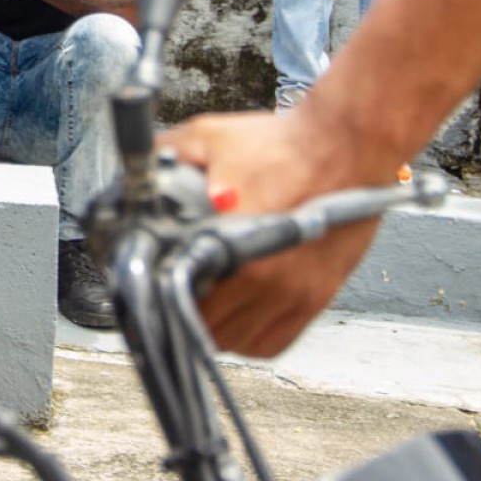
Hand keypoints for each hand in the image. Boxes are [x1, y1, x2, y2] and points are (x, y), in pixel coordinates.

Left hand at [162, 101, 393, 356]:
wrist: (346, 145)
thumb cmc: (284, 143)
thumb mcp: (210, 137)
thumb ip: (166, 155)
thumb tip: (134, 172)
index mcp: (236, 245)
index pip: (182, 299)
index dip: (160, 297)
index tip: (152, 289)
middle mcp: (268, 280)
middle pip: (206, 328)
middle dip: (184, 312)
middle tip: (176, 293)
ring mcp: (294, 295)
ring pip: (236, 343)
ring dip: (215, 329)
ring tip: (207, 303)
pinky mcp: (316, 300)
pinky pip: (271, 343)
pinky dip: (250, 336)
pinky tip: (239, 314)